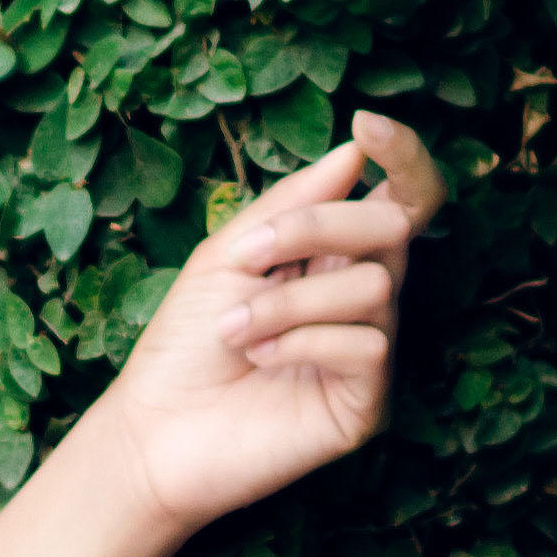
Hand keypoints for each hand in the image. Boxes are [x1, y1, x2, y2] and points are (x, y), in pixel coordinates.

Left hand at [89, 110, 448, 535]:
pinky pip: (367, 346)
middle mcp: (363, 299)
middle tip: (248, 258)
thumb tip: (353, 153)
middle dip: (316, 228)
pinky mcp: (366, 403)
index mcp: (333, 259)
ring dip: (286, 302)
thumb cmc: (183, 345)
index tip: (369, 124)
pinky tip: (258, 362)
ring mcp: (369, 352)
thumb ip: (288, 205)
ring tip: (233, 331)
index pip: (400, 199)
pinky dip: (302, 342)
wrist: (152, 432)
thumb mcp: (225, 257)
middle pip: (391, 226)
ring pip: (371, 287)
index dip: (404, 156)